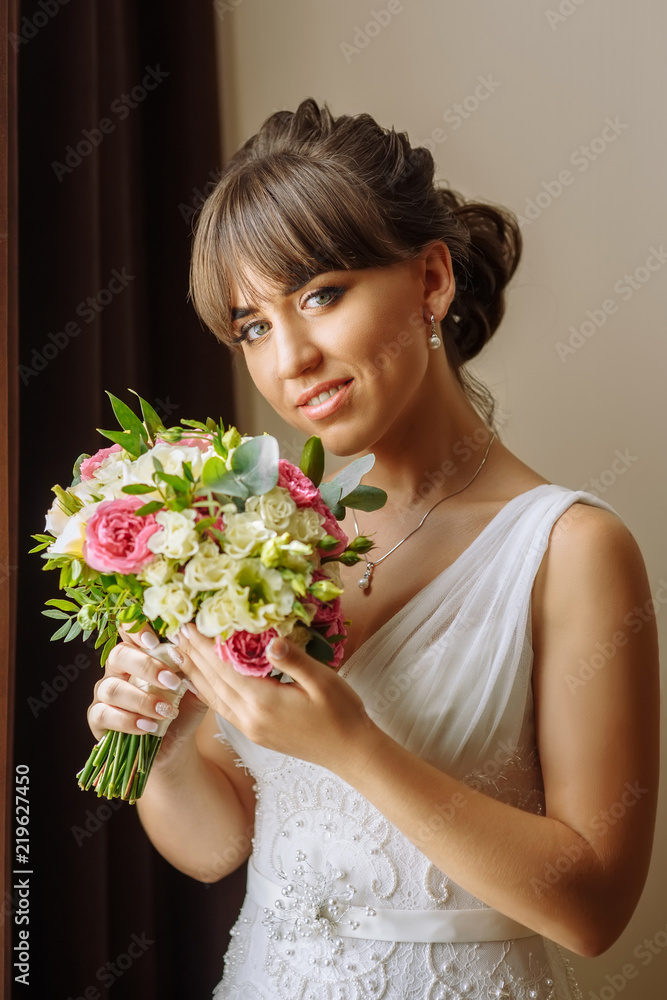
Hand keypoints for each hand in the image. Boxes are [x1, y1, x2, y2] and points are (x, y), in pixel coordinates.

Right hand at [87, 625, 208, 769]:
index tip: (156, 640)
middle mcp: (118, 669)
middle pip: (119, 654)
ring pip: (112, 687)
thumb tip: (201, 653)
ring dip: (142, 699)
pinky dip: (128, 721)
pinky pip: (104, 714)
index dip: (136, 628)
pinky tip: (150, 726)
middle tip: (172, 682)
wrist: (175, 746)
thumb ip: (196, 671)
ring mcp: (104, 693)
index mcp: (140, 653)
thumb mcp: (195, 690)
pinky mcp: (98, 719)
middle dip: (146, 666)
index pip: (129, 630)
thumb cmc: (183, 710)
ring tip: (167, 712)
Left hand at [175, 624, 384, 778]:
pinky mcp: (255, 733)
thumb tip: (270, 640)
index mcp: (263, 701)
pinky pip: (221, 708)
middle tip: (175, 630)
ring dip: (195, 673)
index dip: (204, 645)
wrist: (350, 752)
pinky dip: (206, 691)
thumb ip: (294, 660)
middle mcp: (249, 717)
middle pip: (212, 682)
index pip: (224, 668)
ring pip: (213, 697)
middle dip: (193, 655)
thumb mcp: (323, 680)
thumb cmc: (341, 713)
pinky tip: (200, 682)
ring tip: (180, 652)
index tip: (187, 624)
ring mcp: (250, 728)